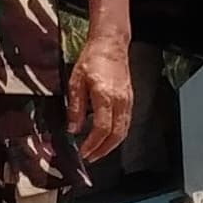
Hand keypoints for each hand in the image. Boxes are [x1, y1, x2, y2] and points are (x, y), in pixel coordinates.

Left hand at [64, 33, 134, 163]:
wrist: (110, 44)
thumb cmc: (92, 59)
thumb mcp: (75, 81)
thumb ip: (75, 107)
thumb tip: (73, 128)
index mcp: (105, 96)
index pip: (102, 128)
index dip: (93, 144)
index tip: (83, 152)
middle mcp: (120, 101)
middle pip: (116, 135)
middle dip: (103, 150)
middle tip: (91, 158)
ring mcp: (127, 101)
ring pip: (124, 131)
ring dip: (111, 145)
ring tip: (98, 152)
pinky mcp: (129, 99)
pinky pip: (126, 123)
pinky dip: (117, 135)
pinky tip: (107, 137)